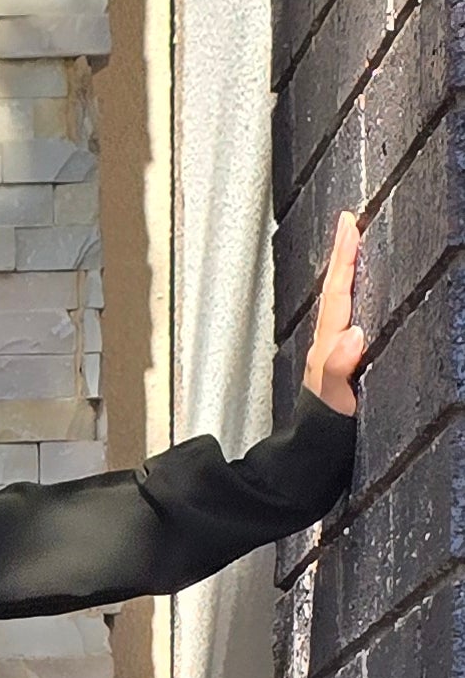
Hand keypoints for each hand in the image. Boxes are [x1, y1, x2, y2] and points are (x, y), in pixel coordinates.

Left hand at [304, 209, 366, 414]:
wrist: (313, 457)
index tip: (350, 225)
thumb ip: (337, 371)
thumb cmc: (326, 433)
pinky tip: (363, 294)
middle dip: (343, 254)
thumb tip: (354, 333)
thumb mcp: (334, 404)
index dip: (344, 259)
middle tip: (351, 220)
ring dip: (347, 272)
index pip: (337, 294)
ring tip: (355, 244)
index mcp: (327, 348)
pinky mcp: (343, 363)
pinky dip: (353, 297)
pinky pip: (348, 319)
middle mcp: (328, 346)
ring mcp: (334, 354)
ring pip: (341, 302)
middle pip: (335, 290)